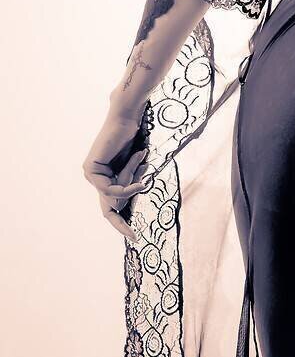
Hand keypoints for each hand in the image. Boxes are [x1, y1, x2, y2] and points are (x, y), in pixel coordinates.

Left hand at [82, 97, 152, 243]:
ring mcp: (90, 174)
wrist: (127, 120)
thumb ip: (128, 183)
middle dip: (121, 220)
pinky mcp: (90, 170)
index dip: (121, 223)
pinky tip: (138, 183)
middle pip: (108, 208)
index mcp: (105, 178)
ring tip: (141, 172)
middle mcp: (95, 177)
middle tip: (133, 234)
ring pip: (113, 196)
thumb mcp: (133, 168)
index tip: (133, 236)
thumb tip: (123, 206)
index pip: (110, 206)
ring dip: (130, 187)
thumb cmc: (134, 139)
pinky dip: (124, 189)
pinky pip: (109, 190)